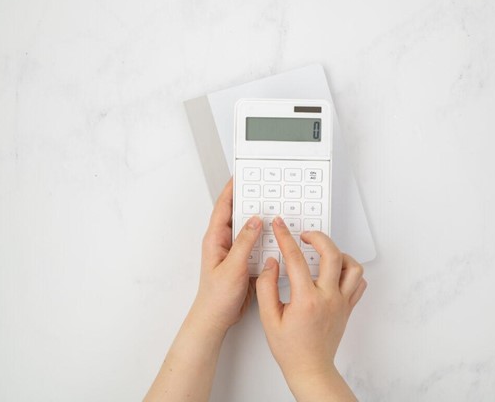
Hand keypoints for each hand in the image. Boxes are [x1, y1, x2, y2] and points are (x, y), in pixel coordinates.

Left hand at [145, 178, 262, 401]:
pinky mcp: (245, 261)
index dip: (231, 189)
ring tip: (276, 208)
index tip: (242, 175)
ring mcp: (235, 252)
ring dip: (262, 221)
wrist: (217, 319)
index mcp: (216, 239)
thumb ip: (244, 243)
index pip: (223, 207)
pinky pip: (258, 244)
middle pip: (239, 214)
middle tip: (265, 188)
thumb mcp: (232, 267)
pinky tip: (279, 237)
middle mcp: (225, 243)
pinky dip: (268, 239)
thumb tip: (255, 221)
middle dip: (251, 200)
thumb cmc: (216, 297)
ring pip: (251, 229)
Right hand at [256, 216, 366, 399]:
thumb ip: (267, 287)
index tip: (280, 226)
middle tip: (305, 235)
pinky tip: (335, 271)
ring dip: (339, 254)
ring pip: (353, 267)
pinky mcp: (348, 308)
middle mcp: (328, 298)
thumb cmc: (290, 348)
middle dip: (318, 237)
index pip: (295, 259)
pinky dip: (350, 271)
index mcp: (306, 300)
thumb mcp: (268, 318)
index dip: (285, 237)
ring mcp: (342, 302)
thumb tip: (272, 262)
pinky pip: (359, 283)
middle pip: (331, 254)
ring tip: (323, 253)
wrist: (310, 368)